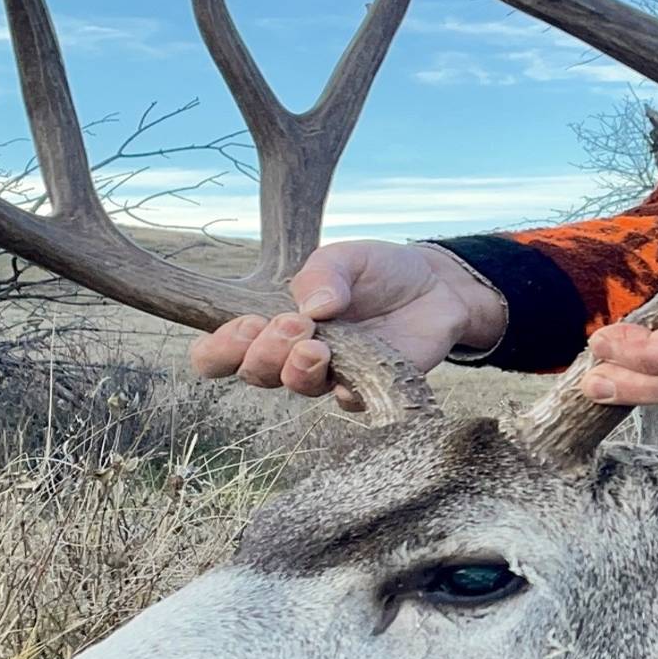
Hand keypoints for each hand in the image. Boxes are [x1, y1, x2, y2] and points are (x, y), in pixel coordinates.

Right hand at [187, 241, 505, 410]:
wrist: (437, 286)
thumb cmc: (379, 272)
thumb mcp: (346, 257)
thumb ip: (322, 274)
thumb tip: (311, 306)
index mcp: (274, 321)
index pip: (222, 351)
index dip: (220, 349)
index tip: (245, 325)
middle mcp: (294, 354)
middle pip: (255, 373)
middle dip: (263, 353)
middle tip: (291, 324)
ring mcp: (331, 375)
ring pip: (298, 387)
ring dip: (298, 368)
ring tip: (317, 345)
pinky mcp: (370, 388)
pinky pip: (348, 400)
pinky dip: (346, 386)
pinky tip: (355, 364)